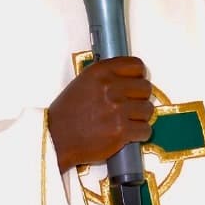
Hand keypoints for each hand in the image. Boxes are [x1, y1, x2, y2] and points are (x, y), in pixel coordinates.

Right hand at [47, 56, 153, 170]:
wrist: (56, 138)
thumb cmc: (68, 112)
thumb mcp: (84, 82)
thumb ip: (107, 77)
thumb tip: (131, 80)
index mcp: (101, 72)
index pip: (137, 65)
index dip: (139, 77)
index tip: (135, 85)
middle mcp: (110, 87)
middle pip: (146, 88)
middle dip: (140, 98)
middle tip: (130, 107)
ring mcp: (117, 109)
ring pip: (148, 110)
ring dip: (140, 117)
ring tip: (127, 121)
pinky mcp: (121, 130)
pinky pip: (145, 130)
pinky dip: (139, 134)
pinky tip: (128, 134)